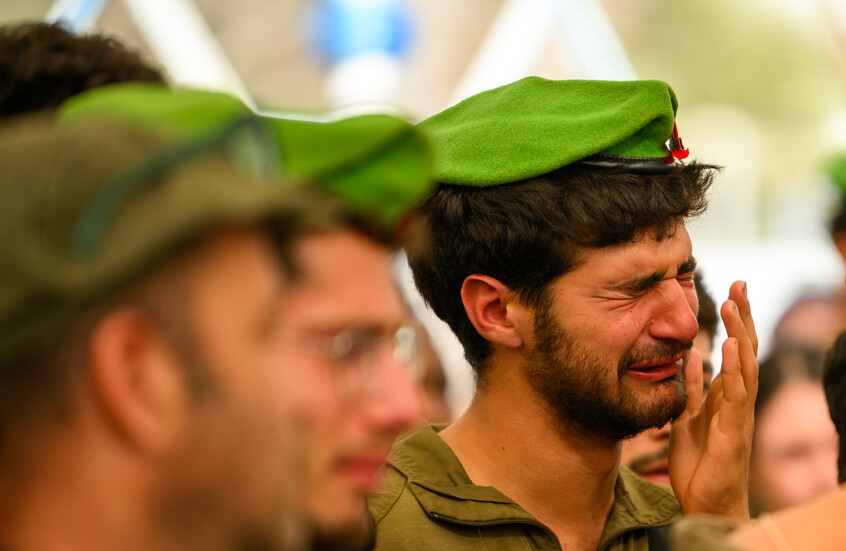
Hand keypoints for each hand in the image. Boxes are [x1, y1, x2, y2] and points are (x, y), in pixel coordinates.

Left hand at [668, 280, 758, 522]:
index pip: (734, 352)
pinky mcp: (733, 431)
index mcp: (726, 396)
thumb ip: (690, 390)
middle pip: (744, 351)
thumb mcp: (687, 418)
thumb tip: (688, 359)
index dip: (735, 323)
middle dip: (743, 317)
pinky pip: (735, 395)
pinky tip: (729, 346)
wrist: (705, 503)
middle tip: (741, 283)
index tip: (732, 292)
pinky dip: (732, 369)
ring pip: (743, 366)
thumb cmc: (700, 464)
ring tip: (734, 304)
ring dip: (739, 334)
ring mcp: (738, 415)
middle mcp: (736, 401)